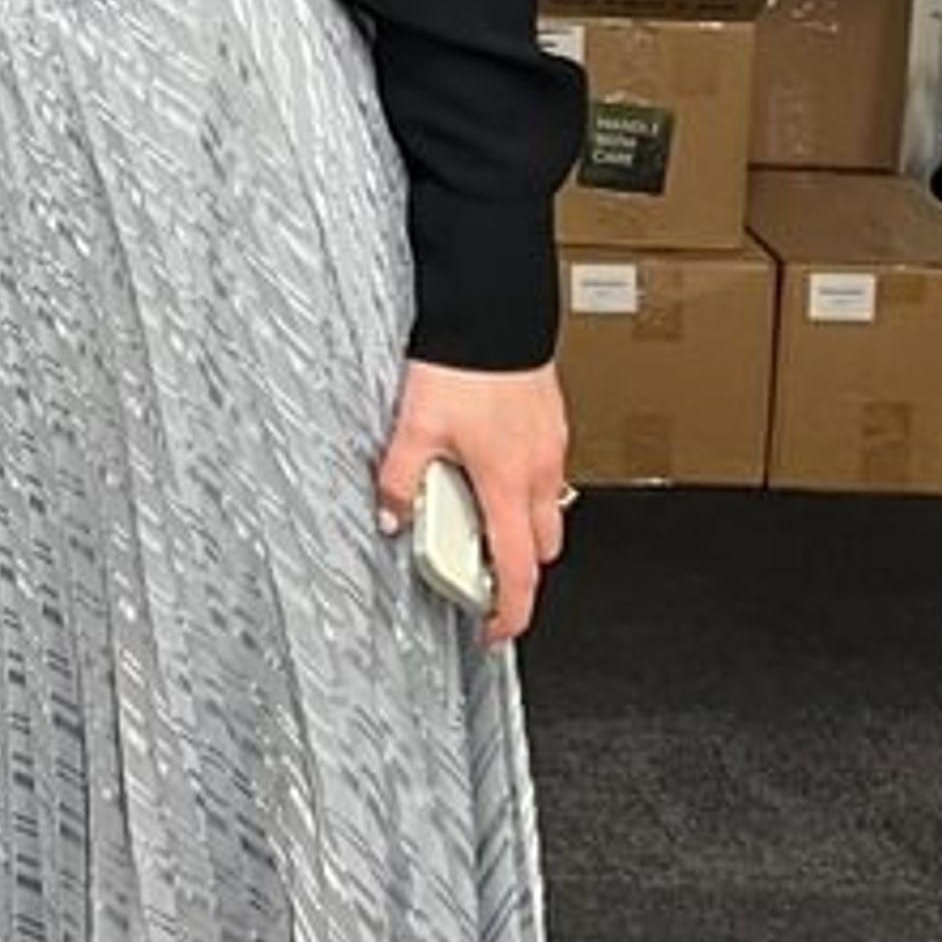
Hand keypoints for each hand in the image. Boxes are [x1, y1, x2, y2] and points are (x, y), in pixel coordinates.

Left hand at [375, 358, 570, 646]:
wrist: (495, 311)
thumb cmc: (463, 364)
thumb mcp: (413, 426)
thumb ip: (400, 477)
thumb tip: (390, 513)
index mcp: (507, 484)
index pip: (518, 571)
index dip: (510, 611)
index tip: (497, 630)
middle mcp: (538, 470)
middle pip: (541, 547)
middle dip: (515, 567)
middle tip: (477, 567)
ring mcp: (550, 445)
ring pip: (546, 508)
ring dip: (519, 523)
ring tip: (476, 510)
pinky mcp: (551, 420)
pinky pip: (545, 470)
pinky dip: (522, 483)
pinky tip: (487, 463)